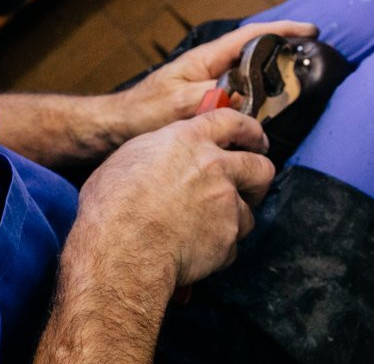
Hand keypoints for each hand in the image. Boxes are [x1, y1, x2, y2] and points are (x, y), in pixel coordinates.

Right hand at [71, 108, 274, 287]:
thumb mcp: (131, 156)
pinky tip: (196, 251)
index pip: (233, 122)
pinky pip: (232, 245)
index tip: (254, 139)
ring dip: (233, 220)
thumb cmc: (112, 203)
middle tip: (250, 187)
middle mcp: (215, 167)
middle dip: (258, 177)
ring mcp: (226, 203)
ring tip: (208, 228)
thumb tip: (167, 154)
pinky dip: (219, 249)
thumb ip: (162, 149)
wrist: (121, 245)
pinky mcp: (228, 239)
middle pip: (260, 166)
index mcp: (189, 140)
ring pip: (248, 212)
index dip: (248, 130)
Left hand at [116, 20, 317, 139]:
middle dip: (283, 54)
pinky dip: (256, 107)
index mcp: (205, 61)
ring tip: (298, 91)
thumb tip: (242, 101)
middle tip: (311, 61)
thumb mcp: (177, 105)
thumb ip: (209, 98)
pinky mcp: (205, 108)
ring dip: (272, 84)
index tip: (309, 31)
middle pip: (254, 56)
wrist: (115, 129)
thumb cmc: (140, 114)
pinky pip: (239, 103)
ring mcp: (208, 88)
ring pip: (249, 82)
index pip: (249, 37)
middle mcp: (209, 71)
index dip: (281, 31)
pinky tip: (268, 120)